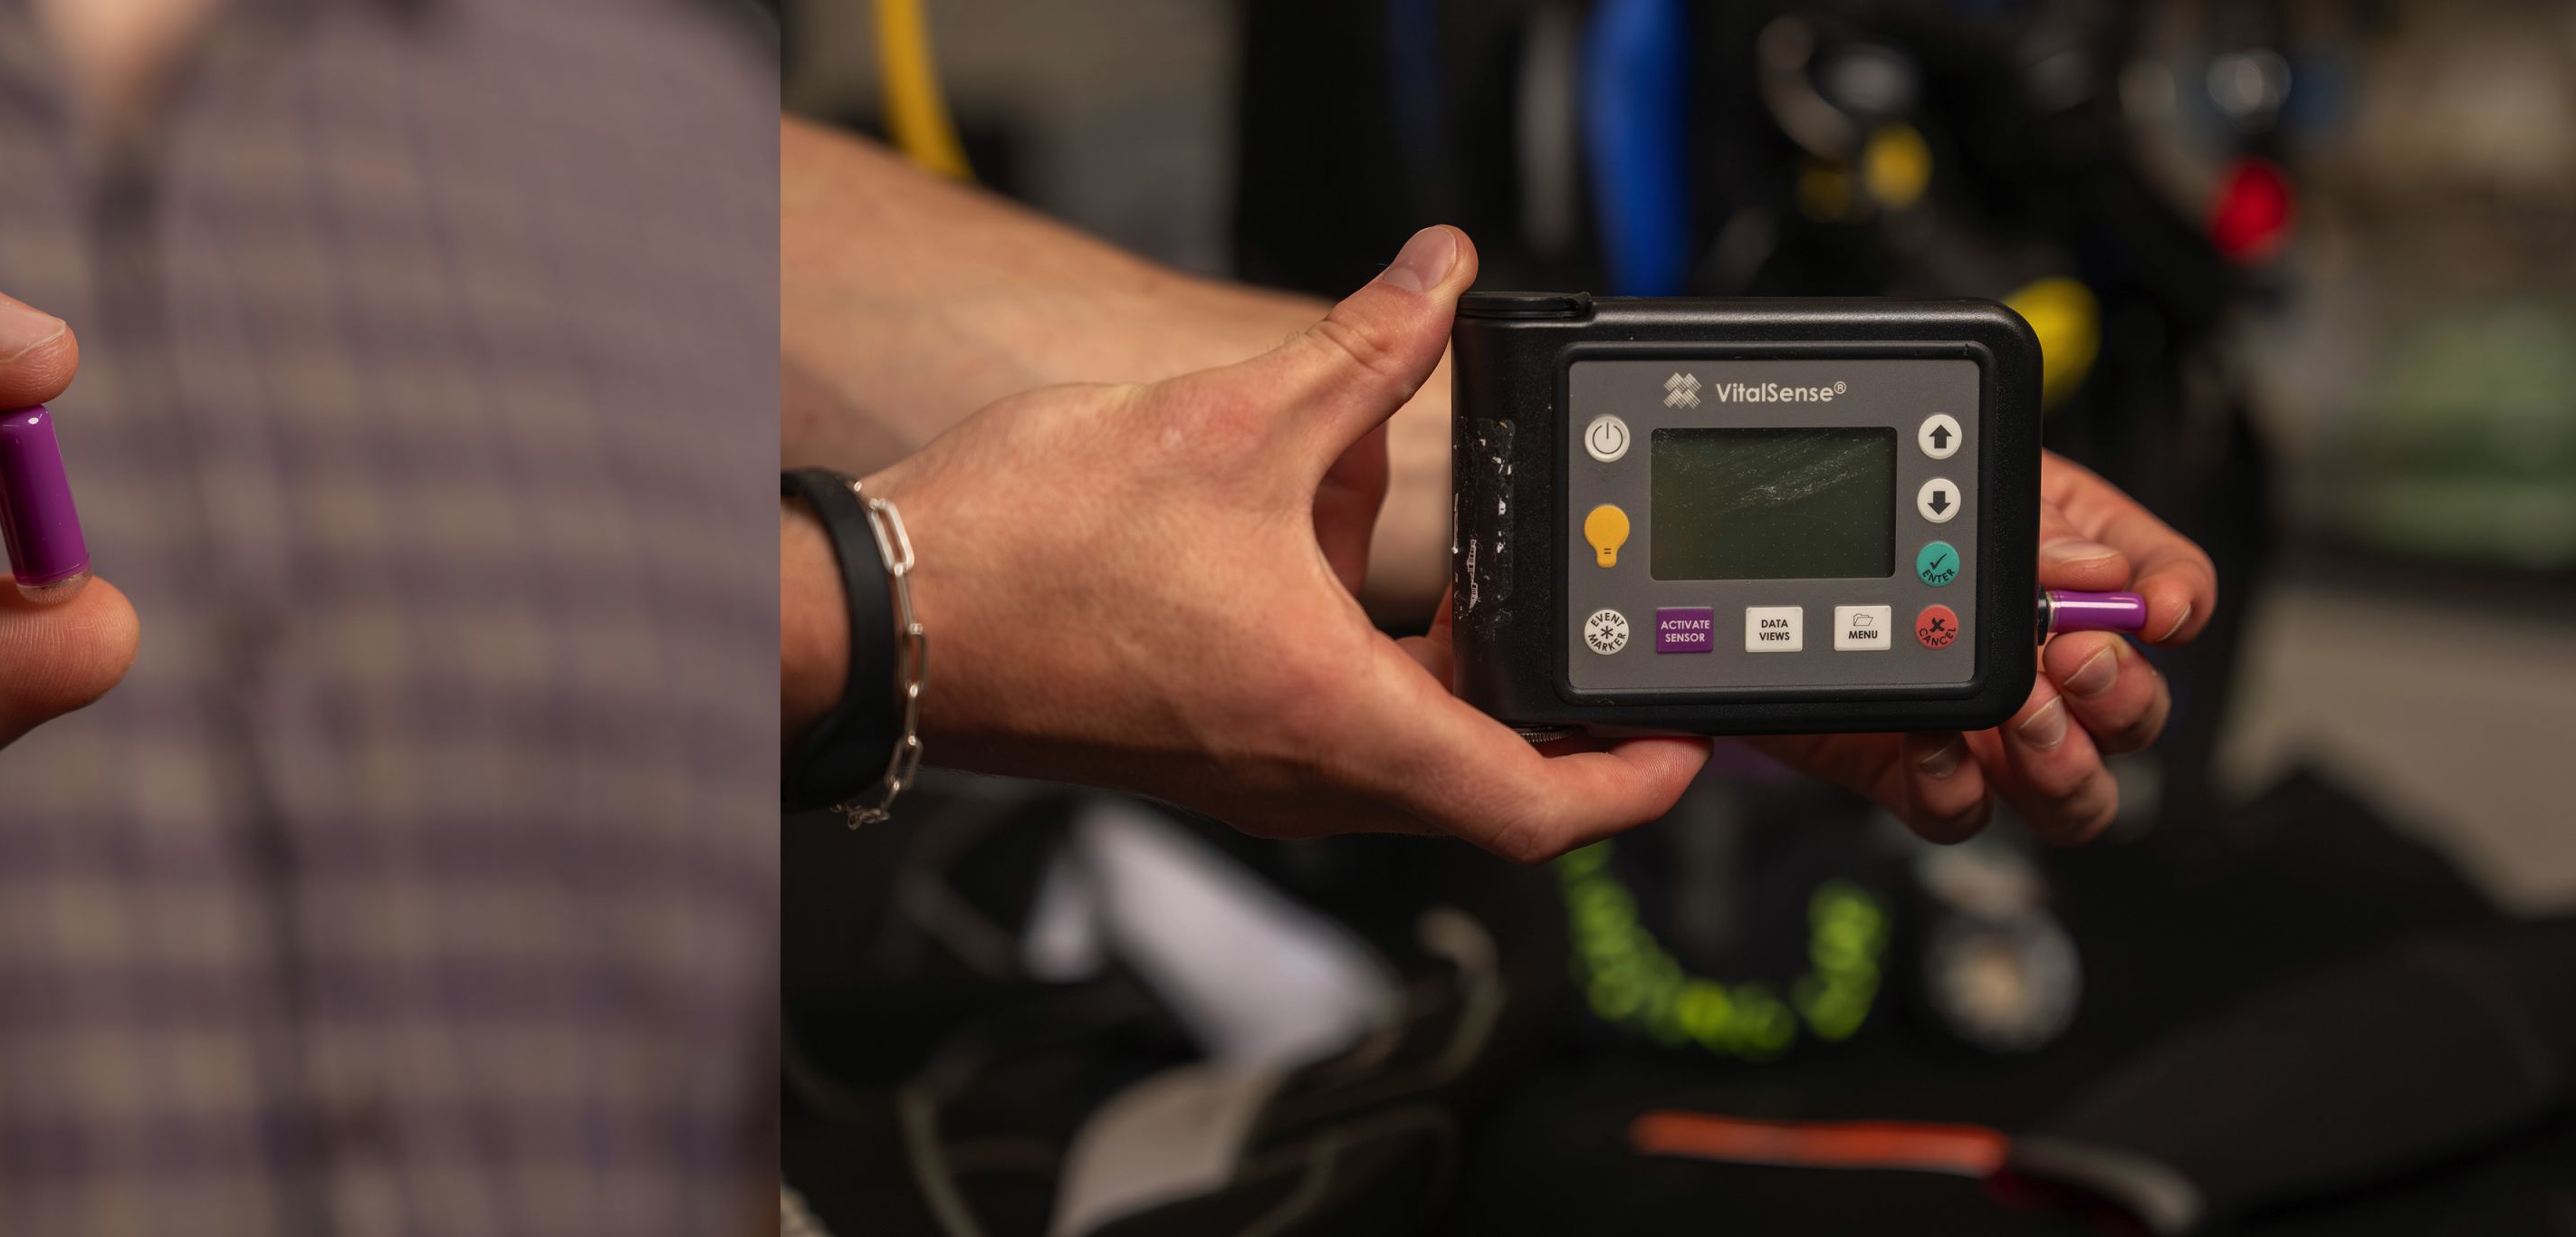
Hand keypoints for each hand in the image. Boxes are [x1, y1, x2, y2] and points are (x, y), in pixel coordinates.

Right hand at [847, 225, 1705, 856]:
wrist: (886, 614)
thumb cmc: (1025, 558)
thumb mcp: (1227, 422)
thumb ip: (1357, 347)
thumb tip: (1435, 277)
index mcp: (1334, 717)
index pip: (1537, 806)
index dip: (1637, 780)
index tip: (1689, 734)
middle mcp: (1301, 771)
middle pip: (1480, 770)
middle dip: (1543, 684)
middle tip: (1594, 608)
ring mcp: (1248, 766)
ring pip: (1399, 732)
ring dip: (1439, 645)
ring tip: (1448, 535)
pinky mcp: (1200, 741)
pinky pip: (1325, 705)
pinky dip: (1356, 630)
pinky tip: (1317, 516)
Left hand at [1748, 452, 2216, 842]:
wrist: (1777, 555)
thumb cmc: (1885, 509)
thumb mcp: (1966, 485)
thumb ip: (2034, 524)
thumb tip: (2092, 570)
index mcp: (2081, 581)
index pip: (2171, 599)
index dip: (2178, 604)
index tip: (2160, 609)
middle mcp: (2053, 673)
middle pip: (2137, 717)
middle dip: (2121, 694)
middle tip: (2075, 656)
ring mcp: (1993, 736)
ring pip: (2075, 796)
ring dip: (2063, 763)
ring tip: (2023, 713)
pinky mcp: (1917, 773)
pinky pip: (1960, 813)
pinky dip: (1954, 789)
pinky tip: (1929, 742)